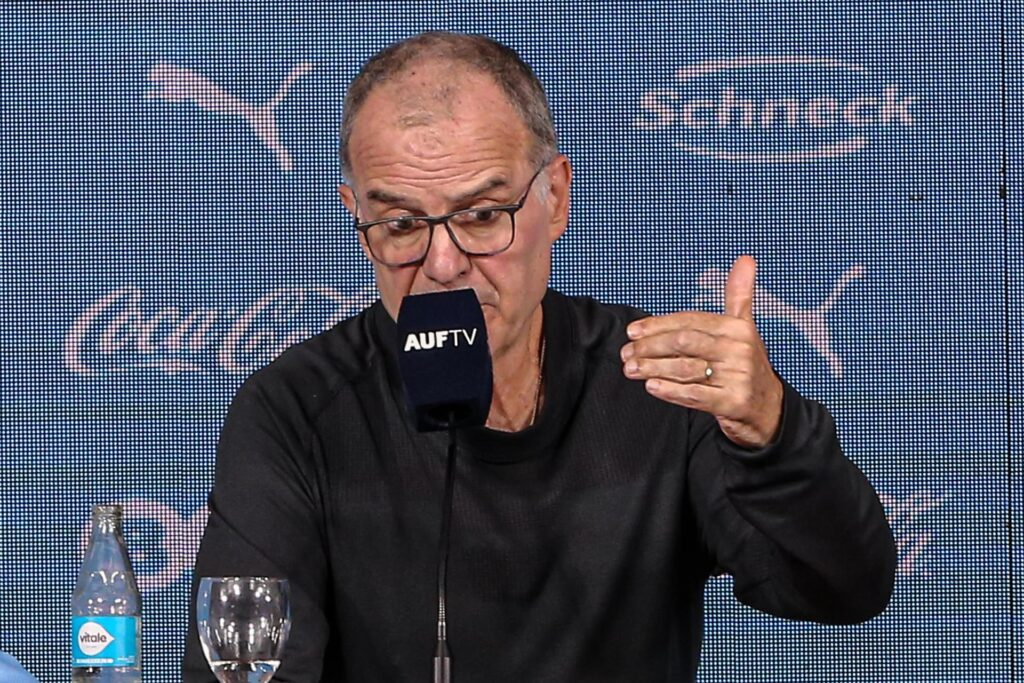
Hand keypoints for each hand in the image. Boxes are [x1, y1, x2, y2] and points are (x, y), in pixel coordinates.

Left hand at [620, 255, 782, 448]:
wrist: (769, 408)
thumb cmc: (747, 364)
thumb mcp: (745, 327)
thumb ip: (739, 294)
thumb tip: (746, 258)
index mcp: (738, 327)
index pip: (689, 321)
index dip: (657, 325)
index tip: (633, 331)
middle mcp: (739, 349)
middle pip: (683, 342)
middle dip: (650, 346)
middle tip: (627, 353)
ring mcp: (738, 376)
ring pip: (685, 368)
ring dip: (653, 368)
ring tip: (631, 369)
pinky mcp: (734, 402)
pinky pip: (695, 395)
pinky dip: (670, 391)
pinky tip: (652, 386)